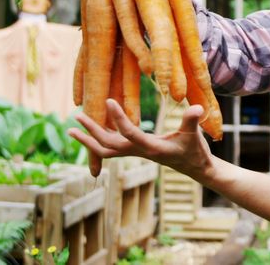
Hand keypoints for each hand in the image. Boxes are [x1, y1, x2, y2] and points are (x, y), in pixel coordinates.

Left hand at [69, 99, 214, 179]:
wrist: (195, 168)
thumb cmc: (195, 151)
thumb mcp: (194, 135)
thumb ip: (192, 121)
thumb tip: (197, 107)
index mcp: (151, 149)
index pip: (129, 133)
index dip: (118, 117)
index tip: (108, 100)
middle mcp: (139, 152)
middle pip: (108, 145)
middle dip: (92, 131)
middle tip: (77, 116)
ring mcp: (136, 152)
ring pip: (106, 149)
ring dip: (89, 139)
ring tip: (73, 128)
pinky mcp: (137, 150)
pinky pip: (113, 146)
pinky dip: (101, 138)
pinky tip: (94, 128)